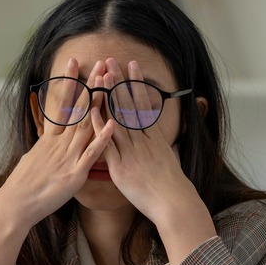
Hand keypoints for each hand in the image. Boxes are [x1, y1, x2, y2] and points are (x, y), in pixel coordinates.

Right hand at [0, 58, 114, 229]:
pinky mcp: (75, 174)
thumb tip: (48, 137)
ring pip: (86, 125)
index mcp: (49, 139)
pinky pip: (91, 154)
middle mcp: (59, 143)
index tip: (73, 62)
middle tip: (100, 63)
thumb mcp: (33, 158)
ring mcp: (67, 157)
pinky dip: (102, 138)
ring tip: (109, 83)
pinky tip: (112, 123)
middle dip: (90, 85)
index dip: (68, 82)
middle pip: (77, 109)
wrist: (16, 205)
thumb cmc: (24, 185)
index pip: (61, 103)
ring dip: (99, 103)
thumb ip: (46, 145)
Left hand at [91, 58, 196, 223]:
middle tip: (111, 61)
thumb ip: (161, 146)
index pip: (143, 104)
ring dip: (109, 97)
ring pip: (118, 119)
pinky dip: (100, 127)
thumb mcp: (169, 159)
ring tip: (102, 76)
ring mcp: (131, 152)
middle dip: (119, 82)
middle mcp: (142, 141)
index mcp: (154, 137)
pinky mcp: (120, 167)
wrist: (173, 203)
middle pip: (129, 106)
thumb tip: (160, 138)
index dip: (136, 84)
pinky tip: (92, 111)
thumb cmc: (172, 185)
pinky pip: (108, 144)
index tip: (131, 66)